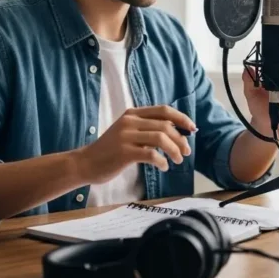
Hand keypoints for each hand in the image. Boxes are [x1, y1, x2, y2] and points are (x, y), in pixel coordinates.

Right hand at [74, 106, 196, 183]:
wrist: (85, 163)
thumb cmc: (110, 151)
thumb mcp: (128, 132)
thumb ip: (147, 129)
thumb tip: (176, 132)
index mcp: (133, 114)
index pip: (163, 110)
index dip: (181, 118)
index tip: (192, 128)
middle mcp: (130, 121)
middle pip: (165, 125)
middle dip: (181, 139)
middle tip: (186, 151)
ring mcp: (126, 136)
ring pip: (161, 138)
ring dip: (174, 150)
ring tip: (177, 160)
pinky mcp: (124, 152)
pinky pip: (151, 154)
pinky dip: (162, 161)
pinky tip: (163, 167)